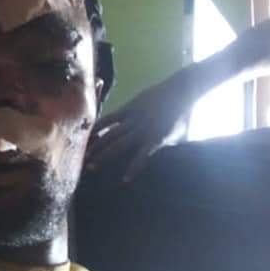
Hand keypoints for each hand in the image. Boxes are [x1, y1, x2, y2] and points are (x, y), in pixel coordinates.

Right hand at [85, 68, 199, 181]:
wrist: (181, 90)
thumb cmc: (183, 117)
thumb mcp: (181, 137)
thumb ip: (169, 150)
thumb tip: (166, 165)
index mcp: (157, 138)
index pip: (143, 156)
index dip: (133, 168)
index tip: (124, 180)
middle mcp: (142, 129)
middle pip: (120, 145)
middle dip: (104, 157)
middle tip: (91, 168)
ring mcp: (133, 117)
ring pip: (112, 133)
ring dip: (98, 144)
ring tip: (86, 154)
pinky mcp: (128, 107)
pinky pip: (111, 118)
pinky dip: (99, 125)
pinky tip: (88, 133)